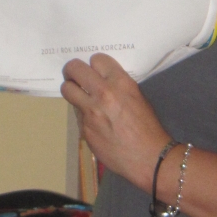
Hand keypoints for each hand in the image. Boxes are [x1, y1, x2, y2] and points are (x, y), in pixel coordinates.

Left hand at [61, 54, 171, 189]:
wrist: (148, 157)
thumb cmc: (148, 127)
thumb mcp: (138, 98)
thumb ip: (118, 87)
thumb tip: (100, 83)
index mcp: (120, 83)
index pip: (97, 59)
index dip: (94, 64)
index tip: (95, 70)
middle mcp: (102, 93)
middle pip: (74, 69)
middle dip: (72, 70)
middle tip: (74, 75)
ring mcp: (90, 111)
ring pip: (67, 90)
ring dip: (71, 90)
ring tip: (78, 95)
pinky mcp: (84, 128)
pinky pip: (76, 113)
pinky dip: (82, 114)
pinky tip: (94, 122)